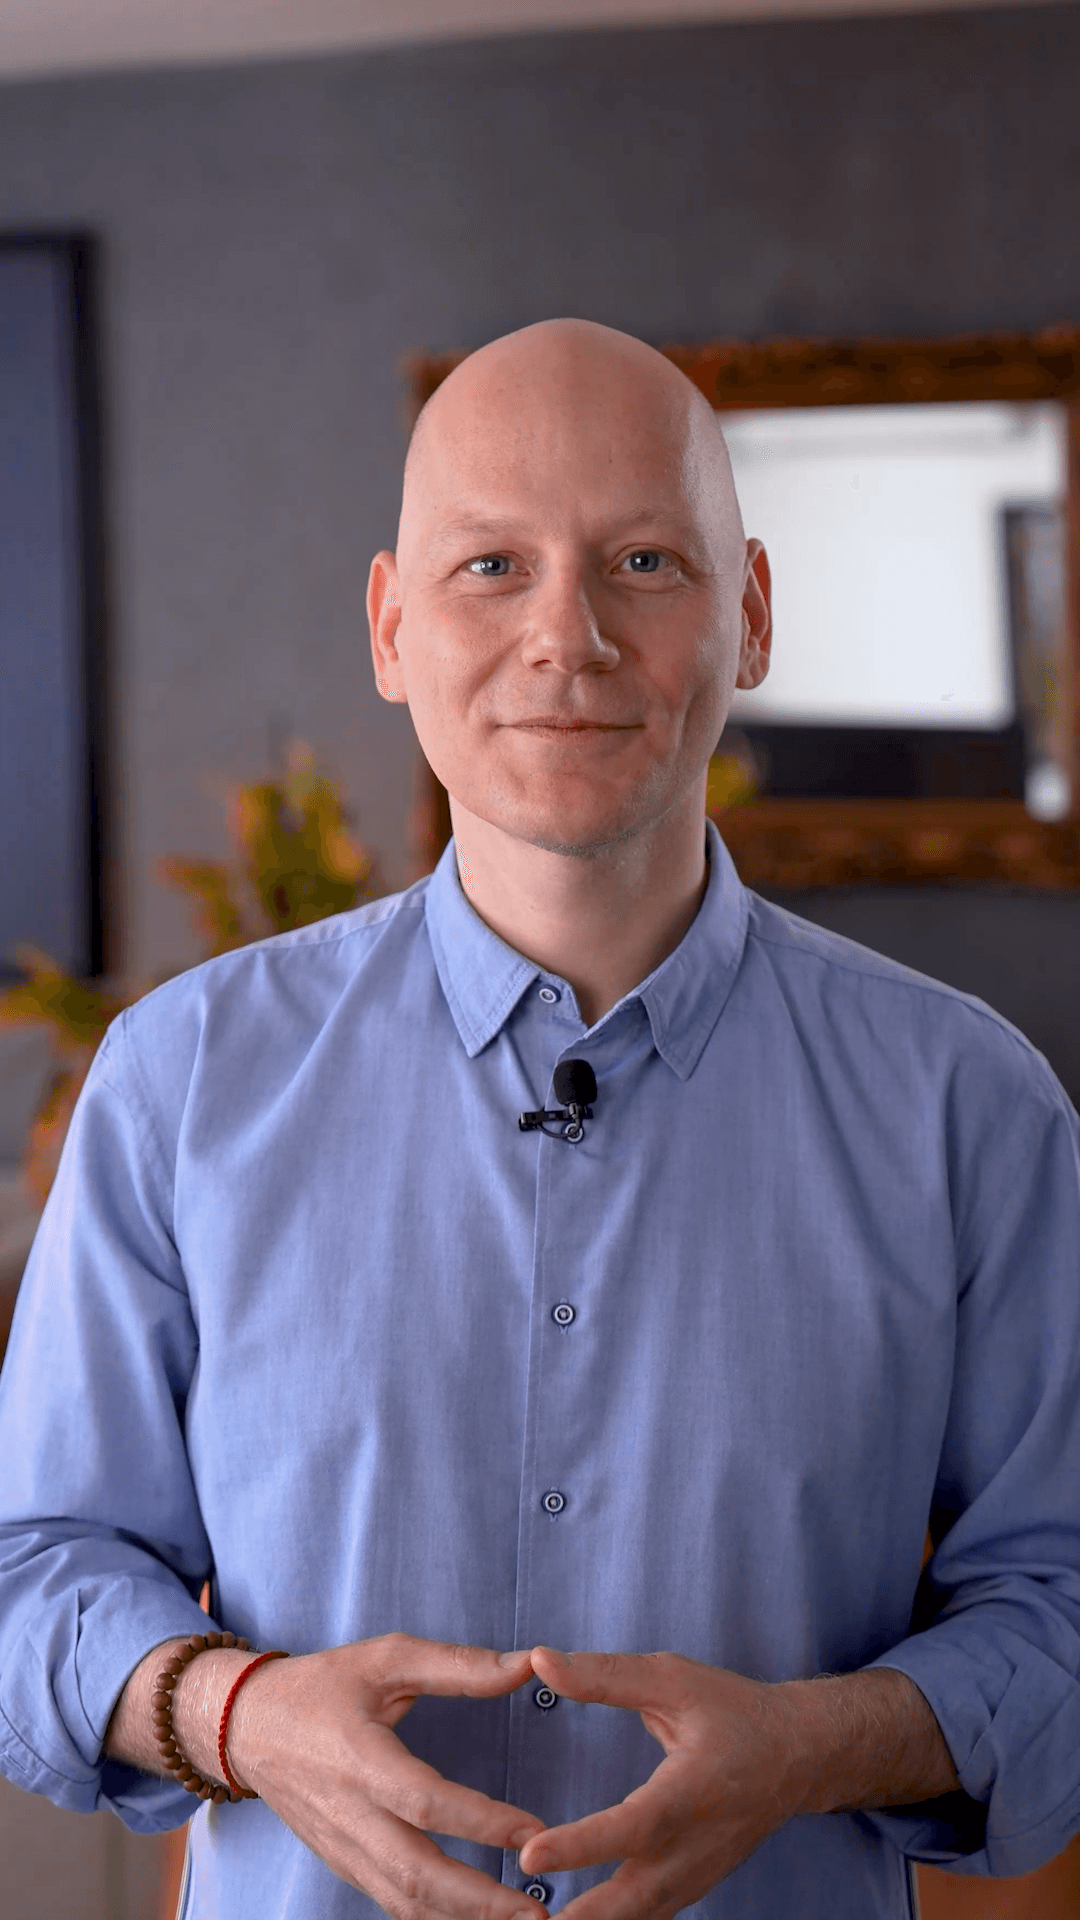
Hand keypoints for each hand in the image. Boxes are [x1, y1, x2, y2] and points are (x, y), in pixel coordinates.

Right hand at [227, 1632, 547, 1919]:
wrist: (246, 1726)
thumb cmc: (322, 1685)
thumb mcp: (386, 1658)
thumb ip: (459, 1665)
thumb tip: (530, 1663)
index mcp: (359, 1758)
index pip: (425, 1801)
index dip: (482, 1821)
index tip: (535, 1831)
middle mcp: (348, 1813)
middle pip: (415, 1873)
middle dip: (480, 1901)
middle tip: (539, 1913)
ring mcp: (342, 1847)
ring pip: (404, 1901)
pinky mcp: (342, 1864)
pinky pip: (391, 1903)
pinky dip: (434, 1919)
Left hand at [517, 1648, 804, 1919]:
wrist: (799, 1754)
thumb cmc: (734, 1710)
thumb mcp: (673, 1679)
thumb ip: (605, 1675)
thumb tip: (540, 1661)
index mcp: (693, 1789)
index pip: (633, 1826)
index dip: (581, 1845)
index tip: (530, 1856)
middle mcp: (697, 1844)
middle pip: (636, 1898)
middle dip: (583, 1918)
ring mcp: (698, 1874)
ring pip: (642, 1916)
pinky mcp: (693, 1887)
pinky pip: (649, 1916)